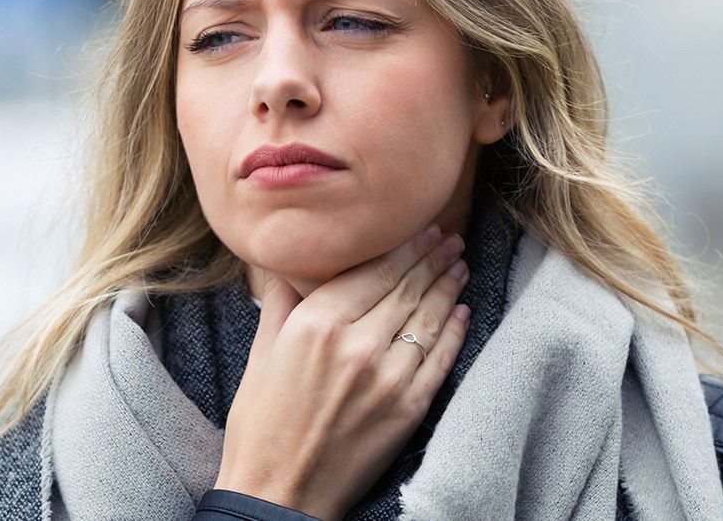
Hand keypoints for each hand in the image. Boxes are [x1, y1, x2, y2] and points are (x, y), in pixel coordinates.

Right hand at [213, 225, 471, 519]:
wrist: (278, 493)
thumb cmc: (260, 425)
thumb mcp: (261, 354)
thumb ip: (282, 303)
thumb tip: (288, 264)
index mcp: (315, 324)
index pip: (374, 269)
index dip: (404, 246)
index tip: (421, 230)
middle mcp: (356, 344)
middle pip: (406, 287)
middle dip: (432, 258)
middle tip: (450, 240)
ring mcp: (388, 376)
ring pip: (429, 317)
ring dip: (448, 286)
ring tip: (459, 266)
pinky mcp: (409, 408)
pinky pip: (441, 358)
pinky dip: (454, 331)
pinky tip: (461, 311)